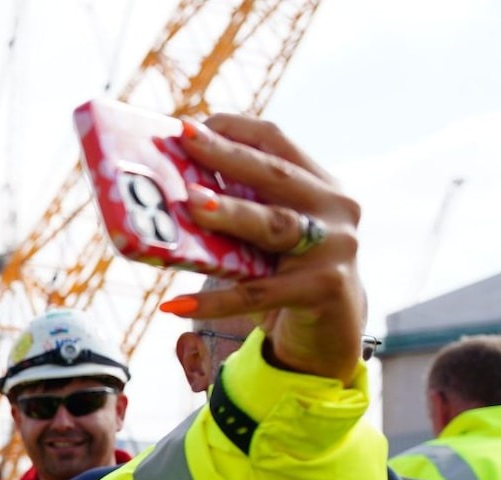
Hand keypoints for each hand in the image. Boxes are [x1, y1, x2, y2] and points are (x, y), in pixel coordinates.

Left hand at [164, 114, 364, 383]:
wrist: (328, 333)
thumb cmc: (282, 276)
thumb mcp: (266, 236)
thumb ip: (239, 211)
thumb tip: (166, 196)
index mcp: (319, 183)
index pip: (276, 141)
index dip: (234, 129)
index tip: (190, 124)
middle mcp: (335, 208)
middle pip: (275, 176)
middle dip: (227, 157)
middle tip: (185, 142)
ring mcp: (335, 247)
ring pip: (274, 226)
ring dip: (231, 213)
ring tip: (190, 205)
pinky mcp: (324, 289)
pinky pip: (259, 292)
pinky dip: (215, 301)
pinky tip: (174, 305)